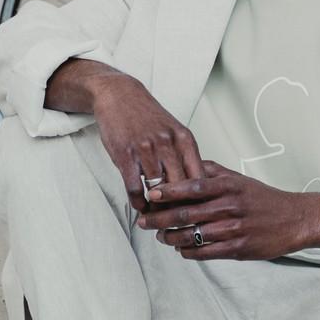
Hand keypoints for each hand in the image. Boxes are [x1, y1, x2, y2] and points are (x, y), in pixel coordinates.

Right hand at [43, 58, 204, 207]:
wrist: (119, 95)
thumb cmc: (148, 117)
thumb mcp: (174, 131)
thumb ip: (185, 156)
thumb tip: (197, 188)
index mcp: (185, 140)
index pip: (200, 178)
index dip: (200, 201)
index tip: (198, 215)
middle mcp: (168, 144)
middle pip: (181, 188)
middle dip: (179, 210)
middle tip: (178, 224)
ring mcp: (146, 149)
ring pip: (157, 191)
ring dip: (157, 210)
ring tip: (157, 220)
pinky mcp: (125, 154)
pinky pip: (134, 188)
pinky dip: (137, 202)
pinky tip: (139, 207)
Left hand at [137, 165, 319, 262]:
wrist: (295, 219)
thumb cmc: (262, 198)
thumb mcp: (238, 179)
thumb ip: (211, 171)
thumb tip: (185, 162)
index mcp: (227, 186)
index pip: (190, 186)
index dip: (166, 191)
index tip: (147, 193)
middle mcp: (229, 207)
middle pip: (186, 213)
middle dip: (159, 218)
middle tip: (142, 221)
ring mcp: (234, 229)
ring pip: (193, 235)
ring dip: (171, 237)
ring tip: (159, 236)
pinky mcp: (240, 249)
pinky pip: (207, 253)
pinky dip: (190, 252)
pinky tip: (181, 250)